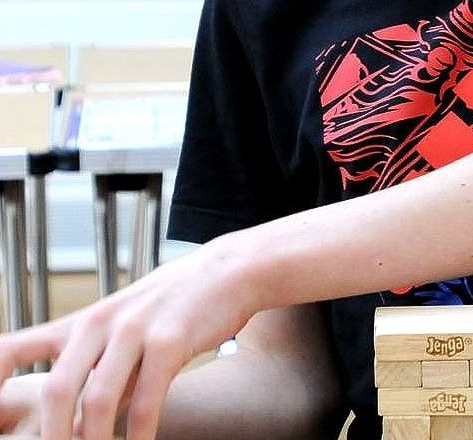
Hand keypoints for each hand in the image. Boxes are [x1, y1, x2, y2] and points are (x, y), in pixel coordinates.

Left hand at [0, 236, 258, 439]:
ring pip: (98, 399)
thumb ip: (96, 373)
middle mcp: (98, 323)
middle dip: (53, 436)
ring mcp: (134, 330)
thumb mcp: (123, 330)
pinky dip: (139, 434)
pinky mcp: (170, 340)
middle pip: (56, 389)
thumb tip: (73, 426)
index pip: (12, 349)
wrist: (229, 272)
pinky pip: (146, 400)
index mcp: (79, 322)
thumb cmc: (173, 306)